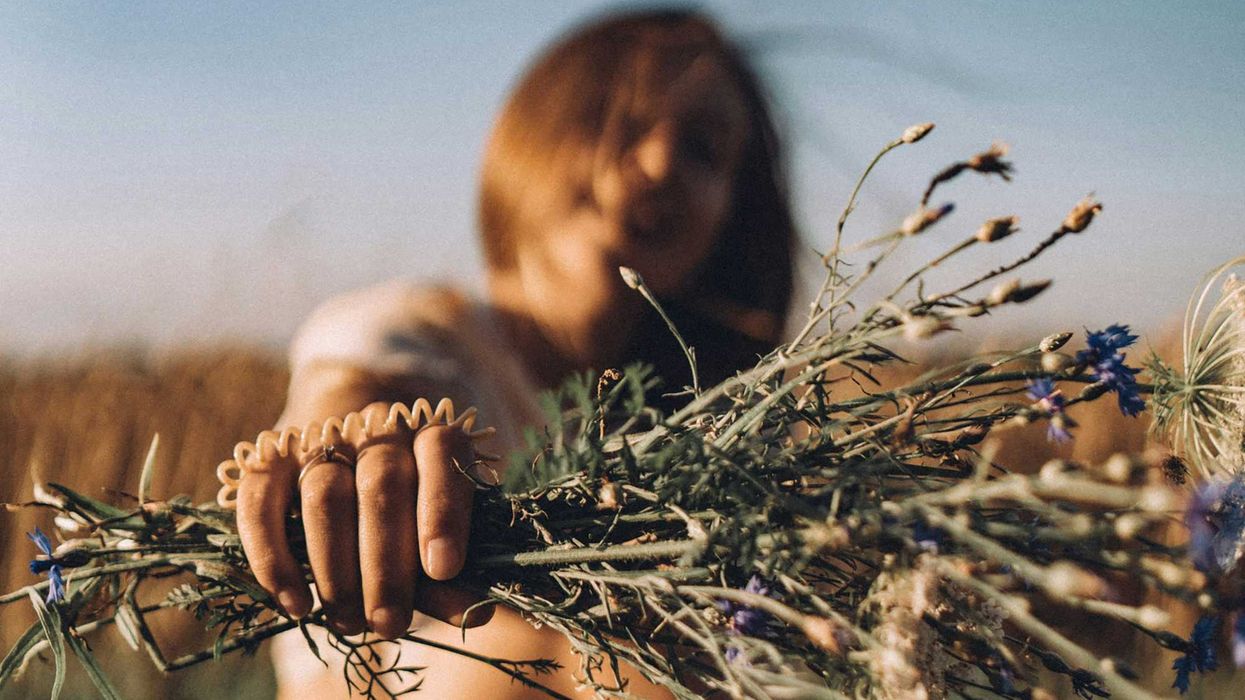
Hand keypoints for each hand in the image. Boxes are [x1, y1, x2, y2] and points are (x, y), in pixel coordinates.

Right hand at [236, 402, 486, 638]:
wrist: (351, 452)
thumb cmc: (409, 509)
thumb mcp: (436, 535)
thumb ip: (450, 572)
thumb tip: (475, 613)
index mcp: (429, 433)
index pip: (441, 453)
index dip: (442, 510)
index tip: (444, 569)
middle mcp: (377, 428)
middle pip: (380, 483)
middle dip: (386, 563)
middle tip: (390, 623)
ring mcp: (320, 439)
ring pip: (324, 494)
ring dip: (336, 570)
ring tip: (350, 623)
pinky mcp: (269, 459)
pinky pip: (260, 501)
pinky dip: (275, 557)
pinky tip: (297, 604)